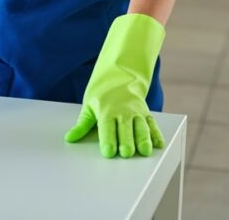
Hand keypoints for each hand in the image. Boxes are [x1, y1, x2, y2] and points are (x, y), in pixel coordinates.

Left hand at [65, 14, 165, 157]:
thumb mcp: (89, 106)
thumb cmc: (101, 94)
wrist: (119, 75)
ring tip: (145, 151)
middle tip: (126, 153)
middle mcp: (123, 112)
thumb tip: (70, 138)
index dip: (108, 140)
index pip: (107, 127)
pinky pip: (153, 124)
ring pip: (141, 127)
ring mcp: (136, 112)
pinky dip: (157, 134)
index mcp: (106, 111)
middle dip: (127, 141)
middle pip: (125, 129)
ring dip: (144, 139)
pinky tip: (159, 144)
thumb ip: (81, 125)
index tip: (108, 152)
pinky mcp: (146, 114)